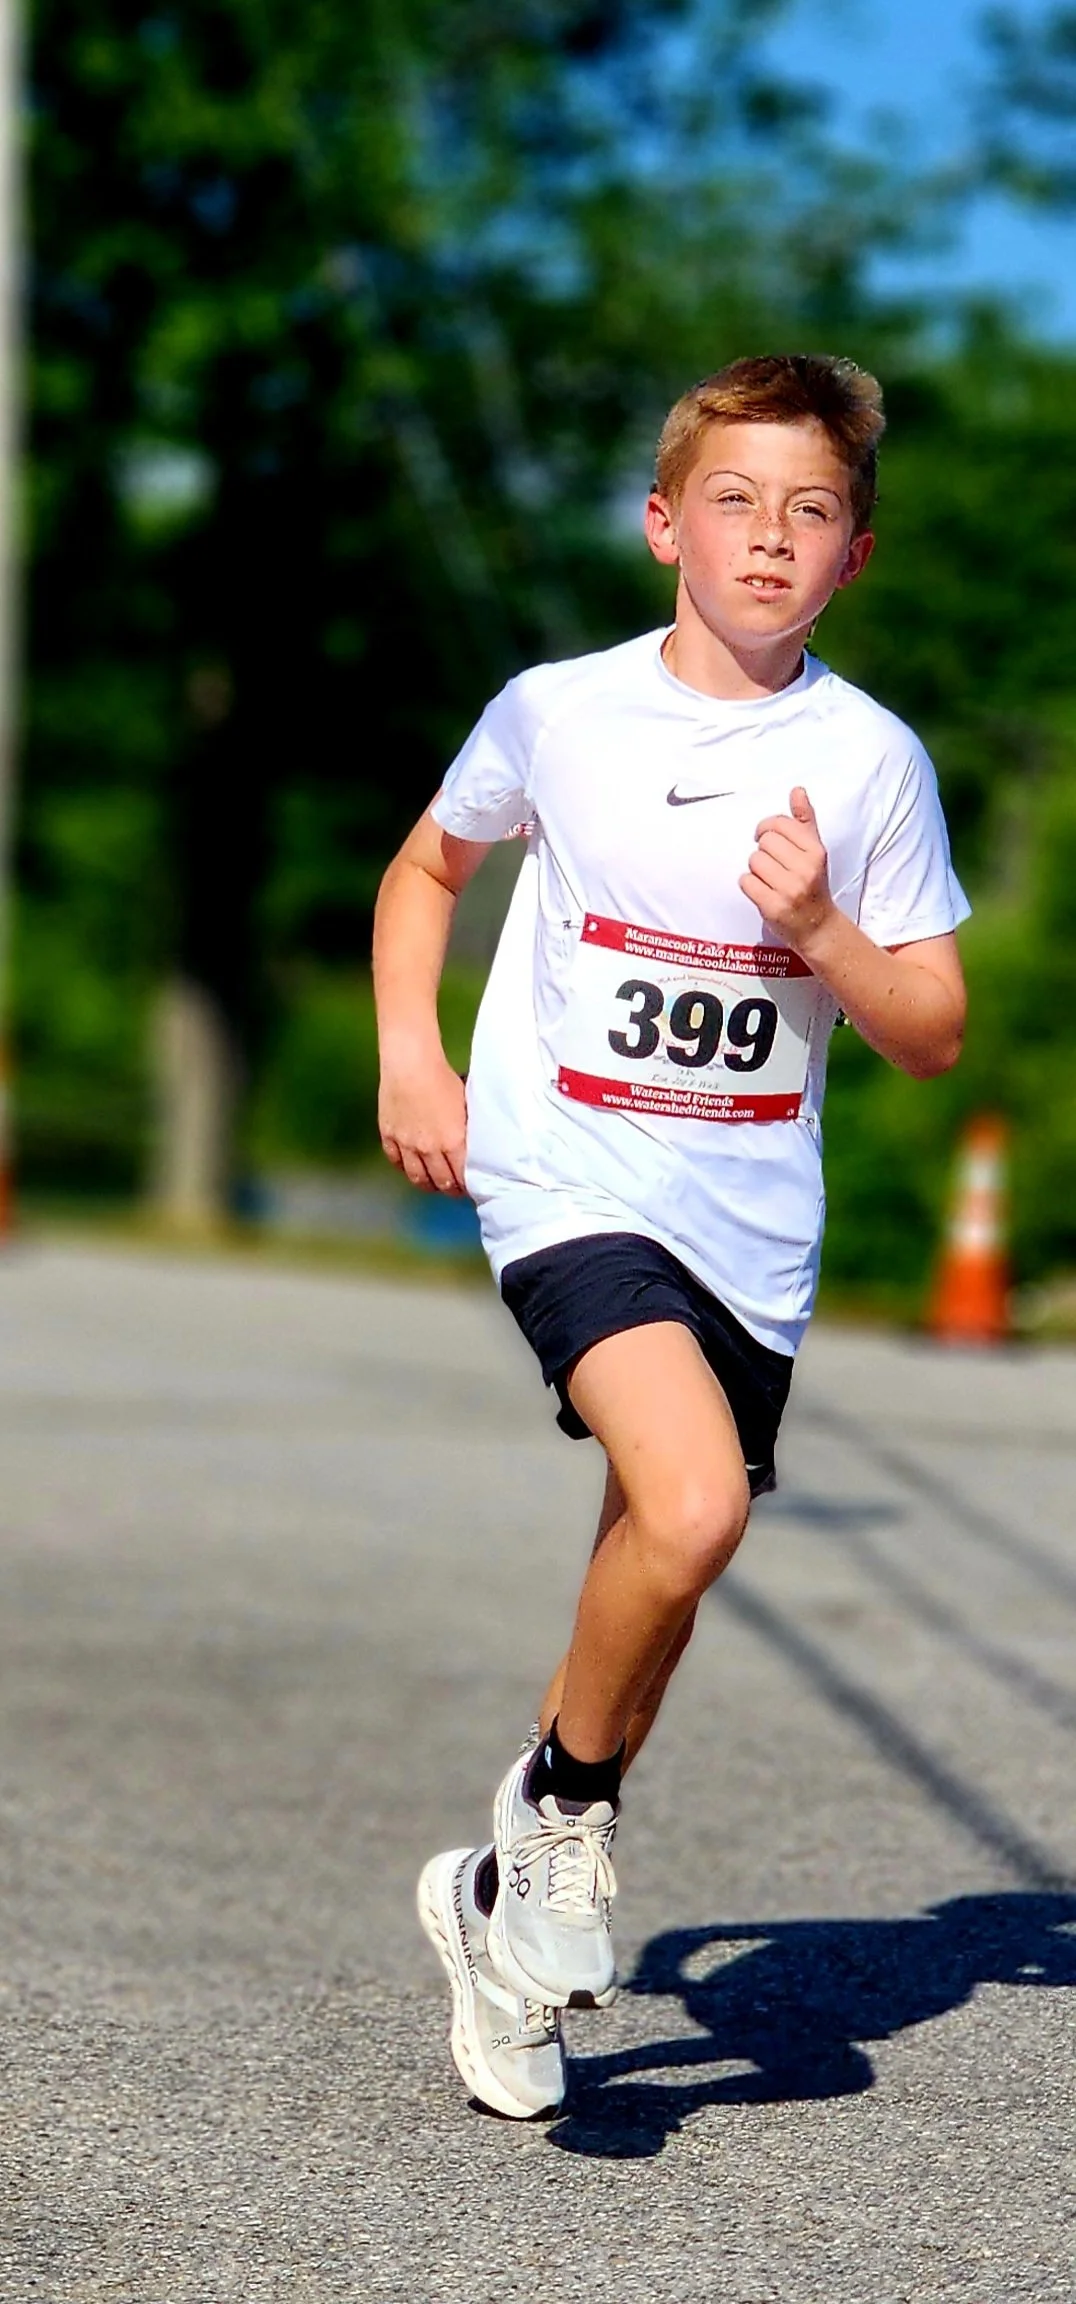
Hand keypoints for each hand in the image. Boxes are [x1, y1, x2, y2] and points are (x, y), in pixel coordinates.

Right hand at [378, 1054, 467, 1193]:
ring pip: (416, 1177)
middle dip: (450, 1189)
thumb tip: (470, 1147)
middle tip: (455, 1189)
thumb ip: (466, 1132)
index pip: (462, 1176)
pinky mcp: (388, 1136)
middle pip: (440, 1182)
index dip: (467, 1185)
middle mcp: (429, 1149)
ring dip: (427, 1184)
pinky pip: (396, 1162)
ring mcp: (406, 1144)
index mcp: (453, 1142)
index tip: (471, 1186)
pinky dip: (405, 1169)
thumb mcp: (465, 1107)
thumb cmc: (443, 1079)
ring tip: (433, 1184)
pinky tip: (412, 1168)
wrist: (411, 1064)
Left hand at [739, 787, 833, 955]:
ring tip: (770, 880)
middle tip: (773, 865)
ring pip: (753, 861)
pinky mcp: (773, 907)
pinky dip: (749, 885)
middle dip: (763, 852)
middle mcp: (805, 869)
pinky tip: (762, 891)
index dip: (766, 828)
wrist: (818, 927)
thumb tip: (797, 790)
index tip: (767, 838)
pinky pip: (746, 882)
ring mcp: (790, 889)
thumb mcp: (814, 851)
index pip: (778, 824)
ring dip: (756, 870)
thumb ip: (804, 820)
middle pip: (764, 842)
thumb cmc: (812, 884)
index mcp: (816, 851)